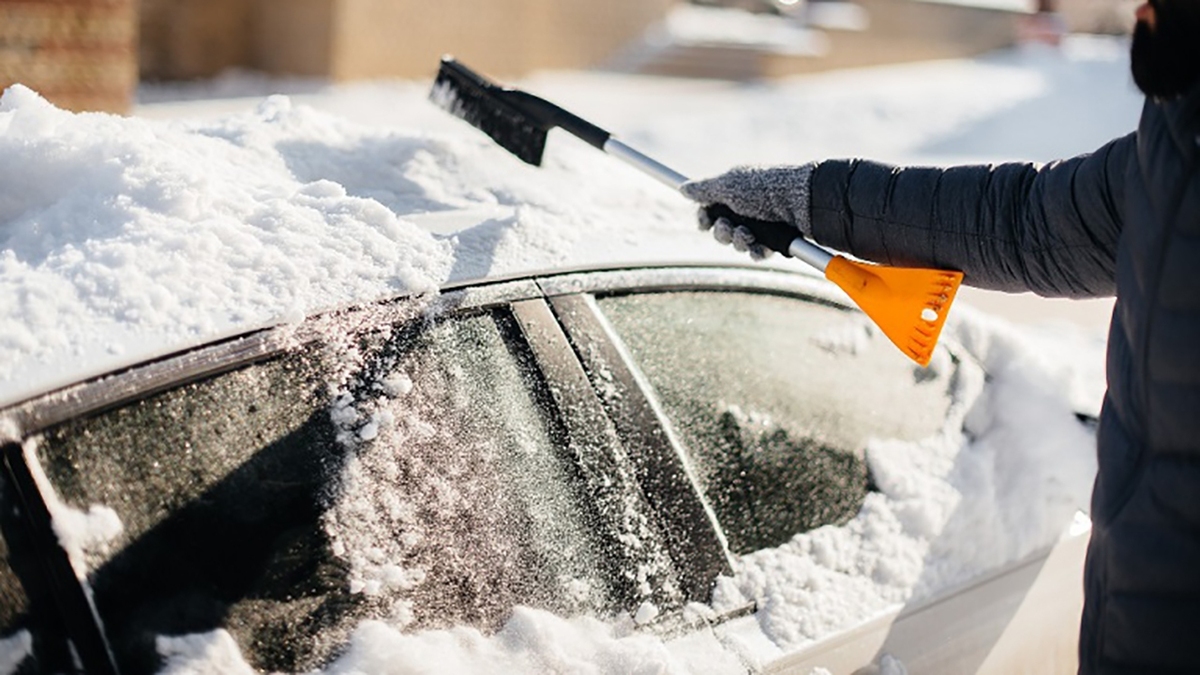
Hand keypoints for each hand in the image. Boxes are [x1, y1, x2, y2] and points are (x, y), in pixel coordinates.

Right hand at [681, 164, 815, 258]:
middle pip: (721, 231)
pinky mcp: (774, 241)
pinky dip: (756, 252)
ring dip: (739, 242)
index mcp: (735, 194)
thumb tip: (683, 189)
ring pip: (737, 244)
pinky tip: (761, 246)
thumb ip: (705, 190)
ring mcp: (761, 226)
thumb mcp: (729, 185)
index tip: (704, 222)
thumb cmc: (763, 189)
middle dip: (722, 233)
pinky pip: (757, 253)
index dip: (705, 218)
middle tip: (730, 228)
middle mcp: (747, 210)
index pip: (711, 210)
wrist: (800, 203)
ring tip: (749, 235)